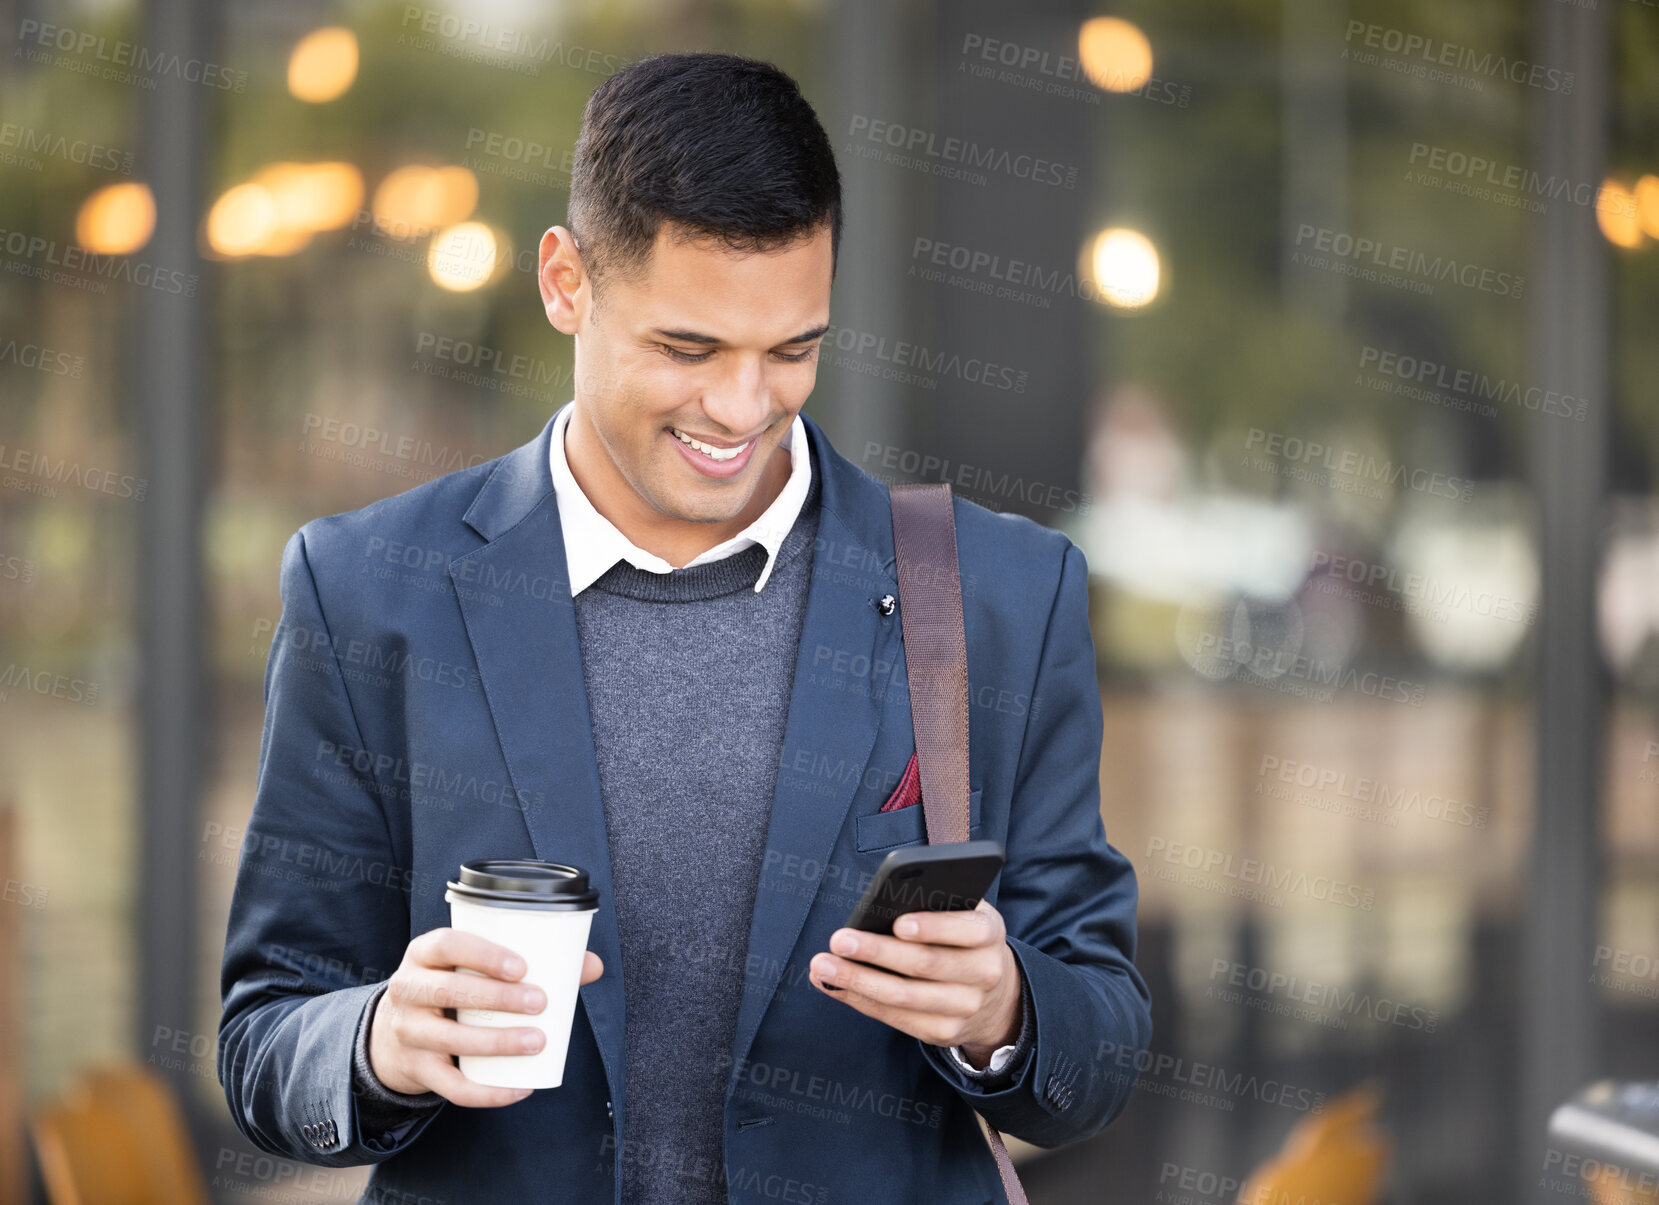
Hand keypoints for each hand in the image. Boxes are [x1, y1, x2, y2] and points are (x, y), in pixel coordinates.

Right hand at [367, 926, 604, 1106]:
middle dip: (498, 998)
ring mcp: (408, 1032)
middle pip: (447, 990)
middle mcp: (408, 990)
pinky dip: (488, 1092)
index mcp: (424, 955)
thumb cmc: (452, 988)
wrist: (398, 1033)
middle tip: (540, 1002)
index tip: (522, 966)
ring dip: (497, 1042)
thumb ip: (531, 964)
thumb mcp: (472, 968)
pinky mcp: (417, 1070)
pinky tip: (520, 1088)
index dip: (482, 954)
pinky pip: (451, 1087)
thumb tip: (591, 965)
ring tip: (537, 1042)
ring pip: (449, 1039)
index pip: (445, 944)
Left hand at [808, 898, 1021, 1063]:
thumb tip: (879, 906)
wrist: (995, 995)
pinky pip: (896, 1018)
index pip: (966, 929)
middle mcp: (984, 973)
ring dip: (858, 981)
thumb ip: (933, 905)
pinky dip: (860, 1001)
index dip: (933, 927)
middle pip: (925, 964)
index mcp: (989, 932)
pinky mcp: (944, 1032)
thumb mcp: (961, 914)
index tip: (898, 923)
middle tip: (838, 940)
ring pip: (904, 996)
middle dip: (877, 952)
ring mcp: (965, 1008)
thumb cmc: (961, 938)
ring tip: (822, 966)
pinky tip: (833, 985)